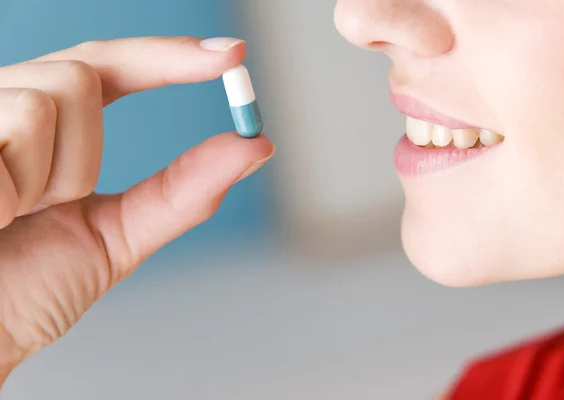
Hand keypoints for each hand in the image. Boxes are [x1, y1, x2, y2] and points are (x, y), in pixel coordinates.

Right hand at [0, 36, 274, 384]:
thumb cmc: (27, 291)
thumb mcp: (117, 236)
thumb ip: (183, 191)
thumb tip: (256, 148)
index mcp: (47, 126)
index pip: (111, 66)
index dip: (170, 56)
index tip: (232, 56)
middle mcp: (7, 104)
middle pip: (84, 73)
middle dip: (81, 156)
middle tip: (42, 208)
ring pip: (48, 99)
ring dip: (43, 179)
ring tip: (7, 217)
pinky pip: (12, 126)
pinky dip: (10, 191)